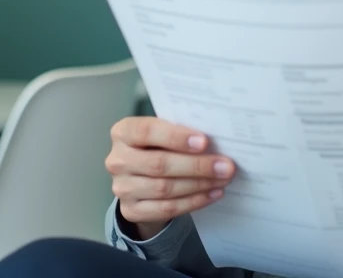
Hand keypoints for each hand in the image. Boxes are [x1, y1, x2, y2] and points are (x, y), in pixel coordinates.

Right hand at [106, 117, 235, 240]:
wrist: (142, 178)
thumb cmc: (158, 147)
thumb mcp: (163, 133)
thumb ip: (180, 133)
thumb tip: (216, 140)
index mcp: (123, 132)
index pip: (147, 132)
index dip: (176, 137)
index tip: (204, 142)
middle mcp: (117, 160)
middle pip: (159, 164)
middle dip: (196, 165)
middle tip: (225, 166)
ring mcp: (121, 188)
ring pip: (164, 188)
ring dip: (199, 184)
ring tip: (223, 179)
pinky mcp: (130, 210)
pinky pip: (166, 208)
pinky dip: (193, 201)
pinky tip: (212, 194)